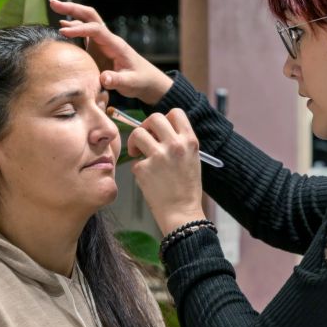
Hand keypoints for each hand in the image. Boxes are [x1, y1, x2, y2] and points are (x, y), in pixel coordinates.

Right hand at [51, 0, 172, 104]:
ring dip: (70, 13)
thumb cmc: (140, 81)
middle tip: (54, 3)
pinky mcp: (98, 49)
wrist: (147, 81)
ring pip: (86, 21)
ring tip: (53, 6)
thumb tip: (103, 78)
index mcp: (115, 45)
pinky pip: (85, 34)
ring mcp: (103, 43)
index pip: (96, 30)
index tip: (63, 31)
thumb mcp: (131, 83)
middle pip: (90, 16)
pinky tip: (62, 27)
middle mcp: (108, 39)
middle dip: (72, 8)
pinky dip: (73, 27)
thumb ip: (117, 80)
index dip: (79, 29)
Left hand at [126, 109, 204, 234]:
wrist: (182, 213)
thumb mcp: (192, 159)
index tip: (160, 130)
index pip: (176, 112)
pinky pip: (134, 160)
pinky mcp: (143, 169)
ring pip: (137, 133)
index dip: (165, 118)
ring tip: (138, 154)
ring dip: (135, 142)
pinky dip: (138, 167)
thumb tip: (161, 131)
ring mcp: (158, 156)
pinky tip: (146, 177)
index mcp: (190, 141)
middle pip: (154, 117)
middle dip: (146, 126)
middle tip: (144, 139)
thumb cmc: (187, 188)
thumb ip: (180, 142)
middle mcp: (175, 145)